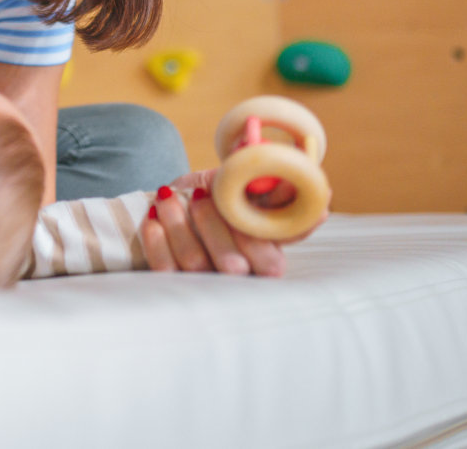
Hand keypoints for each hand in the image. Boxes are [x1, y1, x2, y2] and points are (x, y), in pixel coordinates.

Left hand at [140, 169, 328, 277]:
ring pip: (194, 262)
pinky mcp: (173, 280)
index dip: (254, 237)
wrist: (185, 201)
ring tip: (167, 195)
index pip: (270, 264)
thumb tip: (313, 182)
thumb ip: (277, 188)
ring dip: (178, 222)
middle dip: (212, 225)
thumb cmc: (226, 194)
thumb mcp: (251, 185)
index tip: (240, 202)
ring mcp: (205, 283)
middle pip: (232, 266)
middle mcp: (239, 279)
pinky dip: (156, 237)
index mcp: (268, 260)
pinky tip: (154, 213)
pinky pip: (164, 267)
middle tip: (200, 194)